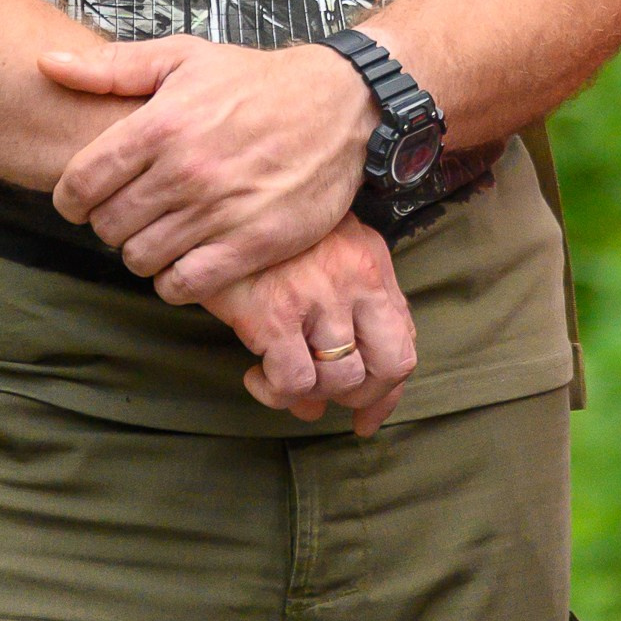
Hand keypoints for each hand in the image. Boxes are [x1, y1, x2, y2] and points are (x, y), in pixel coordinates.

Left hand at [48, 34, 377, 293]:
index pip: (80, 183)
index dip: (71, 198)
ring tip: (159, 232)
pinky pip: (185, 284)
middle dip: (109, 222)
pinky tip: (184, 259)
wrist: (338, 104)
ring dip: (141, 251)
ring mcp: (219, 211)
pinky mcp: (252, 243)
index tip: (84, 198)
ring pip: (141, 258)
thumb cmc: (255, 81)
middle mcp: (185, 171)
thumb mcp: (183, 57)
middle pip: (108, 225)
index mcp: (160, 125)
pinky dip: (174, 279)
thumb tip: (48, 62)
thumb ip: (111, 67)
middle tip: (129, 212)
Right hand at [202, 222, 417, 434]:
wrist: (215, 204)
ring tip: (283, 381)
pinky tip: (256, 376)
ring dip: (312, 395)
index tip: (365, 416)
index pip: (405, 340)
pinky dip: (276, 393)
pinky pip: (294, 382)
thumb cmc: (268, 235)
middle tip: (325, 401)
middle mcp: (357, 278)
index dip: (387, 390)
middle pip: (390, 364)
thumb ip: (353, 301)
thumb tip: (352, 379)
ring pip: (341, 379)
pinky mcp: (275, 314)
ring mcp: (319, 296)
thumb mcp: (326, 248)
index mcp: (372, 262)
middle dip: (362, 397)